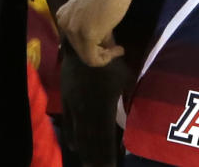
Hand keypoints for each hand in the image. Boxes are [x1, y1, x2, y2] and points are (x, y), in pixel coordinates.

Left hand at [57, 0, 132, 66]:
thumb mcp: (94, 14)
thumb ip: (93, 29)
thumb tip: (104, 47)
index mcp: (63, 17)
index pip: (76, 43)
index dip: (94, 48)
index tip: (110, 45)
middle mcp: (64, 24)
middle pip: (81, 50)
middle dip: (99, 52)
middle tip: (115, 47)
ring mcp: (74, 30)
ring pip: (87, 56)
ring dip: (105, 56)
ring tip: (117, 48)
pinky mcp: (87, 35)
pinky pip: (94, 58)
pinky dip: (107, 58)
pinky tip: (119, 49)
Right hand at [62, 51, 130, 166]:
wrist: (83, 44)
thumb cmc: (109, 61)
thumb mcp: (125, 78)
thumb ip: (127, 98)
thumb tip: (132, 114)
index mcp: (104, 105)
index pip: (105, 135)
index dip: (108, 153)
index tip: (110, 166)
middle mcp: (88, 109)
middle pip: (90, 139)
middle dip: (95, 157)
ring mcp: (75, 105)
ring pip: (78, 133)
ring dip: (84, 151)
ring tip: (87, 164)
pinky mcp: (66, 98)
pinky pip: (68, 122)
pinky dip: (70, 135)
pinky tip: (73, 146)